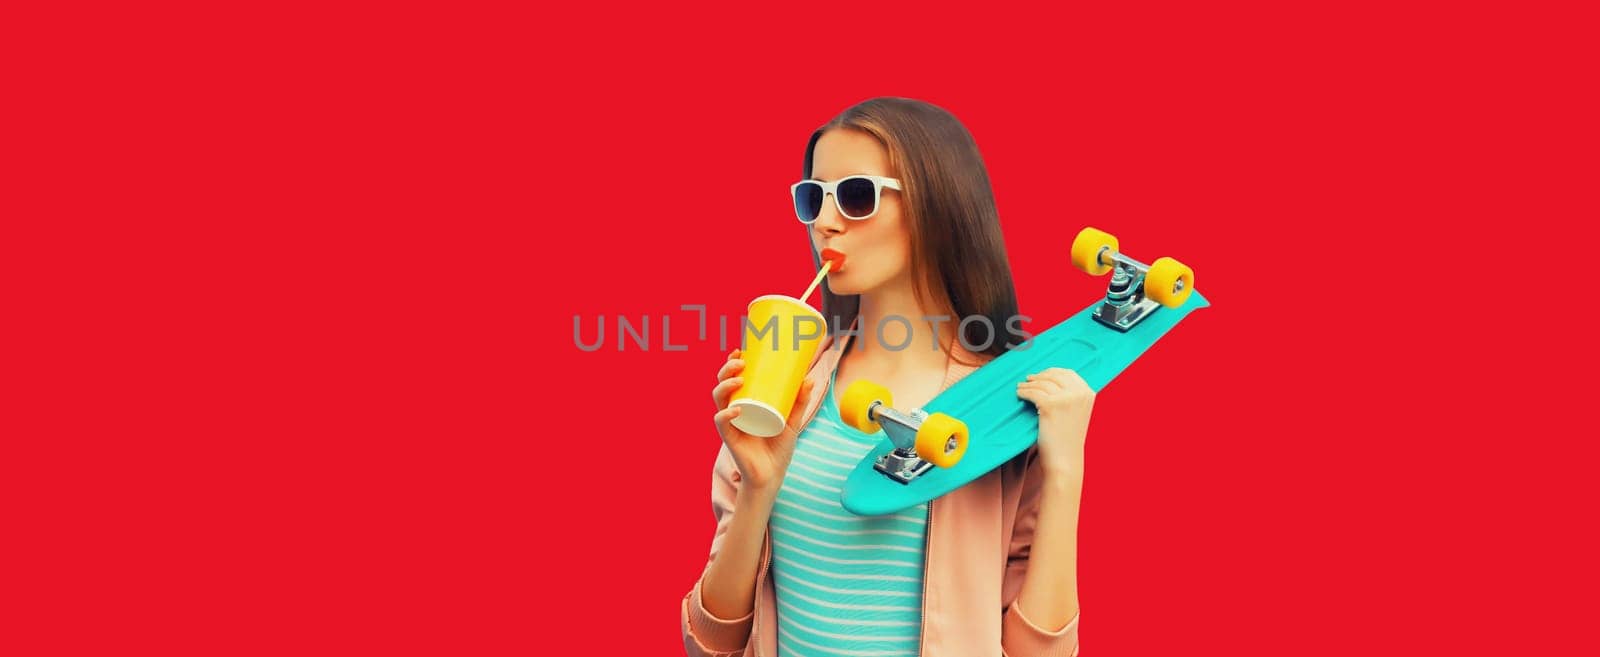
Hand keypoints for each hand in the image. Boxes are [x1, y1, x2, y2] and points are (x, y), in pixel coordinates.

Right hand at [711, 348, 815, 491]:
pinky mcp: (730, 438)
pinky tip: (735, 409)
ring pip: (718, 400)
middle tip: (740, 362)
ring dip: (725, 386)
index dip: (732, 364)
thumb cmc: (778, 448)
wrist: (772, 476)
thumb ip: (799, 401)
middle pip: (722, 385)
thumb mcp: (792, 421)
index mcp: (744, 404)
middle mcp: (733, 411)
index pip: (732, 379)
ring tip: (739, 380)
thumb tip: (809, 378)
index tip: (740, 350)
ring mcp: (730, 424)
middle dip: (726, 370)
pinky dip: (726, 415)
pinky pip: (721, 423)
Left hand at [1016, 367, 1094, 475]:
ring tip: (1021, 387)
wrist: (1065, 462)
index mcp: (1088, 394)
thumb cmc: (1067, 441)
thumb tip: (1051, 381)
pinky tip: (1019, 394)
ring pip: (1042, 383)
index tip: (1041, 375)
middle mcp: (1079, 394)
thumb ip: (1071, 398)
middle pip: (1055, 376)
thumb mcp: (1076, 414)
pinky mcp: (1050, 406)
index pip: (1069, 374)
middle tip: (1029, 378)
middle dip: (1040, 376)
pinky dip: (1024, 392)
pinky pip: (1033, 392)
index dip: (1053, 372)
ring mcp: (1066, 399)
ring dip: (1029, 383)